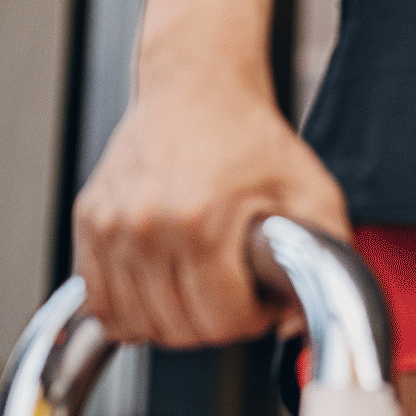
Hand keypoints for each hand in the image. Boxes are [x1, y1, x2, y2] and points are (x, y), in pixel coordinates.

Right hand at [73, 68, 350, 347]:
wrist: (195, 86)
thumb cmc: (249, 136)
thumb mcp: (310, 190)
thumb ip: (326, 258)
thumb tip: (298, 327)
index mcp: (202, 220)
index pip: (221, 320)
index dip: (252, 318)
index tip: (259, 296)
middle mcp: (147, 225)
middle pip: (179, 329)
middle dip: (215, 321)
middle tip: (232, 289)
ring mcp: (111, 225)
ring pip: (136, 324)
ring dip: (172, 320)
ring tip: (198, 286)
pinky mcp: (89, 221)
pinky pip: (100, 303)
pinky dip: (129, 310)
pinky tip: (159, 287)